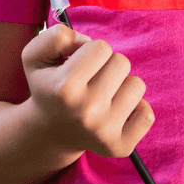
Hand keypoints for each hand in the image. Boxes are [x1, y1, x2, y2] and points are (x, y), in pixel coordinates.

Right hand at [21, 24, 154, 157]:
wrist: (49, 132)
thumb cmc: (48, 87)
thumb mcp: (36, 56)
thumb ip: (57, 36)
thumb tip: (86, 41)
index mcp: (64, 88)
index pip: (101, 47)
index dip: (91, 52)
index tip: (79, 66)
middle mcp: (85, 112)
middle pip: (122, 62)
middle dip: (107, 66)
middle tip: (90, 82)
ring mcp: (104, 132)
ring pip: (137, 85)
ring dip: (122, 85)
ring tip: (102, 97)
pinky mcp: (120, 147)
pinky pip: (147, 113)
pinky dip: (135, 109)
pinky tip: (115, 113)